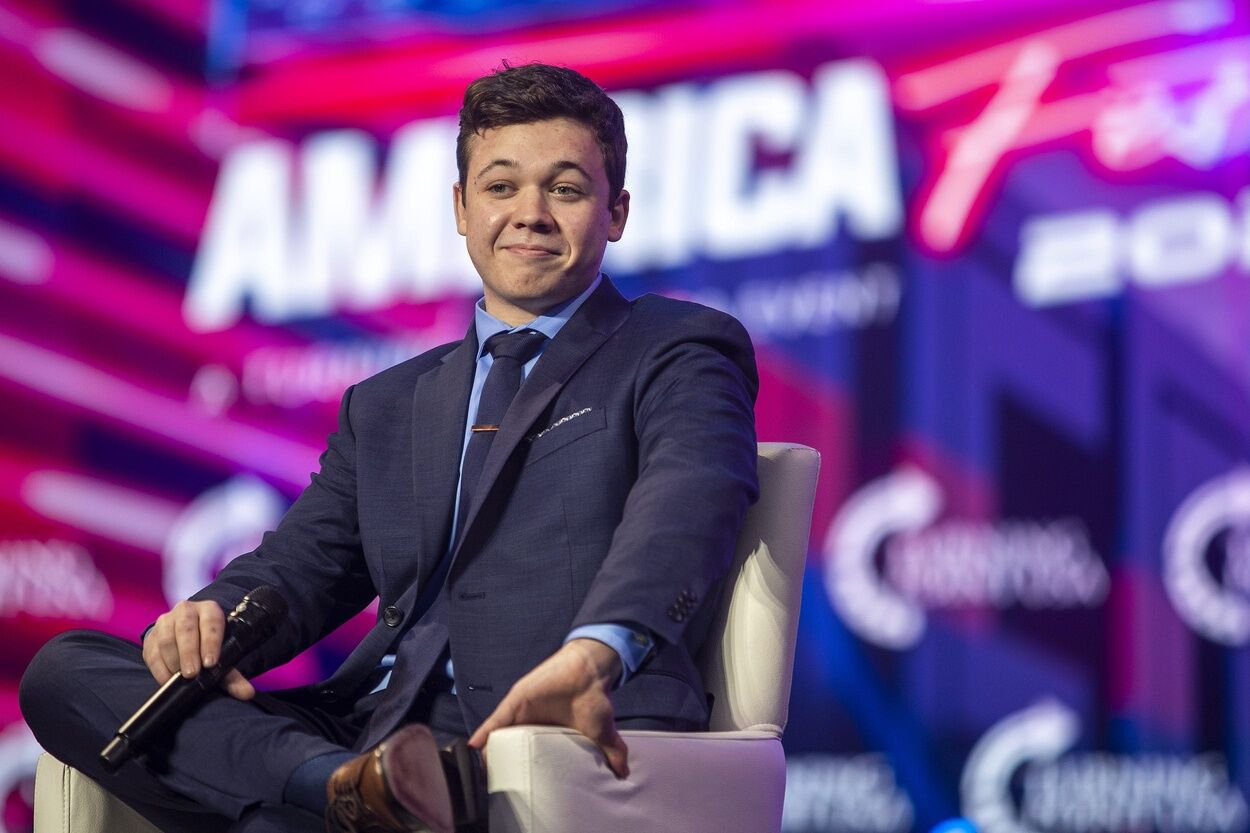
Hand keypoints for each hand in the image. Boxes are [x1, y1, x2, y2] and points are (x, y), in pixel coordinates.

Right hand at [142, 599, 254, 699]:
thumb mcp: (222, 656)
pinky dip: (159, 668)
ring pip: (166, 639)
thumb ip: (234, 676)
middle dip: (188, 652)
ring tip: (179, 678)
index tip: (210, 663)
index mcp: (209, 610)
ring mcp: (166, 621)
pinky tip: (167, 680)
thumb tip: (247, 693)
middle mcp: (186, 610)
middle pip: (185, 629)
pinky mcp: (151, 636)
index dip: (210, 641)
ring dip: (172, 661)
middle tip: (192, 674)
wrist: (189, 637)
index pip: (211, 622)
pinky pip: (152, 651)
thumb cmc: (210, 646)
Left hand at [468, 638, 627, 777]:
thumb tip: (623, 774)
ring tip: (482, 771)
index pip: (528, 755)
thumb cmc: (594, 698)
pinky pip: (497, 719)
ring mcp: (522, 712)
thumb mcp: (602, 732)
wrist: (590, 670)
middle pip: (508, 747)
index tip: (514, 786)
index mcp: (547, 733)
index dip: (520, 769)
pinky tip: (475, 746)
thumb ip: (612, 752)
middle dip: (501, 764)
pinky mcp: (517, 701)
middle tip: (496, 783)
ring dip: (489, 752)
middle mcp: (531, 724)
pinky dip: (485, 732)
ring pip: (498, 735)